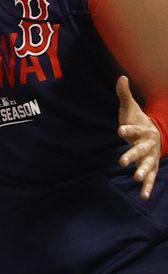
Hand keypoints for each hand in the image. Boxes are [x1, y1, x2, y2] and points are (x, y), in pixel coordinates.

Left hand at [116, 75, 158, 199]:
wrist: (154, 132)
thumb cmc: (138, 120)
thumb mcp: (130, 108)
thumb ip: (124, 95)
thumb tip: (121, 77)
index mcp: (144, 129)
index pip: (135, 129)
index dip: (128, 130)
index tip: (119, 130)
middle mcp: (149, 143)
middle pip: (140, 149)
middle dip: (132, 155)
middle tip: (122, 161)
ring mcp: (151, 156)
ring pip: (148, 164)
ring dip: (143, 172)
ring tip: (136, 178)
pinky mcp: (151, 166)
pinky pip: (151, 177)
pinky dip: (148, 186)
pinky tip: (144, 197)